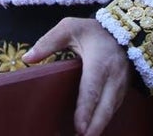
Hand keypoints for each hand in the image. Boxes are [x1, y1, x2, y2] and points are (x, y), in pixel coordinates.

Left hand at [22, 17, 132, 135]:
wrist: (125, 30)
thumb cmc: (92, 31)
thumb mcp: (69, 28)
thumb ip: (48, 42)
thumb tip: (27, 58)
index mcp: (99, 61)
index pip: (92, 89)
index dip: (85, 110)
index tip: (79, 127)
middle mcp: (113, 76)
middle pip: (105, 107)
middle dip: (94, 126)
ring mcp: (121, 84)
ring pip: (110, 111)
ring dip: (99, 127)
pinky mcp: (123, 90)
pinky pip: (113, 109)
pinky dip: (103, 121)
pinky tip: (92, 130)